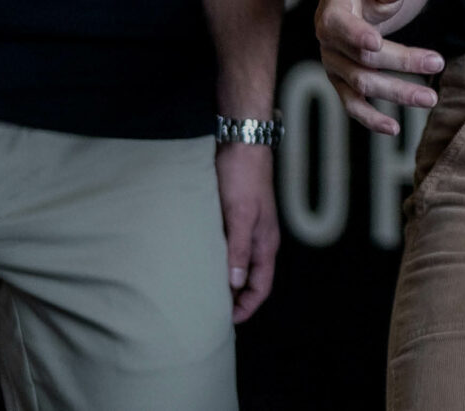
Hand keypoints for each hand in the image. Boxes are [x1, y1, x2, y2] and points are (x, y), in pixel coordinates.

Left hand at [216, 141, 278, 322]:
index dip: (246, 307)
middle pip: (250, 279)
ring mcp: (246, 228)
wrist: (241, 141)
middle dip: (234, 298)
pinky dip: (216, 261)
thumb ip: (238, 249)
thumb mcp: (240, 214)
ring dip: (224, 280)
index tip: (226, 322)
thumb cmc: (243, 176)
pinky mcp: (233, 217)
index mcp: (266, 242)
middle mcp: (258, 239)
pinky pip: (227, 248)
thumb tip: (235, 283)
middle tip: (208, 313)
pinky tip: (198, 263)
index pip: (262, 286)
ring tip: (200, 293)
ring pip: (238, 264)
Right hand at [316, 0, 443, 134]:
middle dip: (401, 62)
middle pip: (363, 58)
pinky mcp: (342, 84)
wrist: (347, 6)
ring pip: (363, 85)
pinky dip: (372, 119)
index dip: (356, 33)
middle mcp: (329, 43)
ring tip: (430, 98)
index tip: (376, 42)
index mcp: (332, 12)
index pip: (340, 24)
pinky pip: (354, 106)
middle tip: (438, 62)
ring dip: (397, 93)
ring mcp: (334, 67)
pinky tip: (395, 129)